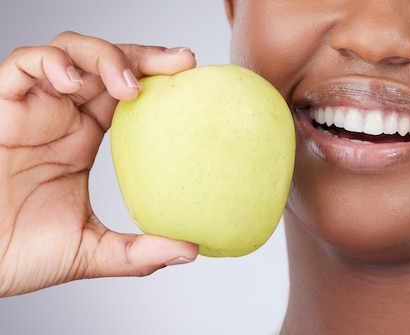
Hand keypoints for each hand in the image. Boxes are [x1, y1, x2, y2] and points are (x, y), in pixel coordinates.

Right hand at [0, 31, 198, 296]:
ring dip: (104, 55)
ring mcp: (32, 109)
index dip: (158, 79)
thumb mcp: (93, 252)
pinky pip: (22, 66)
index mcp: (83, 140)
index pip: (127, 94)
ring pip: (69, 53)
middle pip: (107, 64)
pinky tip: (73, 83)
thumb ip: (140, 252)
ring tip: (129, 84)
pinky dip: (50, 63)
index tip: (193, 79)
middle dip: (145, 56)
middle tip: (181, 63)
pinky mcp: (0, 108)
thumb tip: (193, 249)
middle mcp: (61, 118)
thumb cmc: (22, 254)